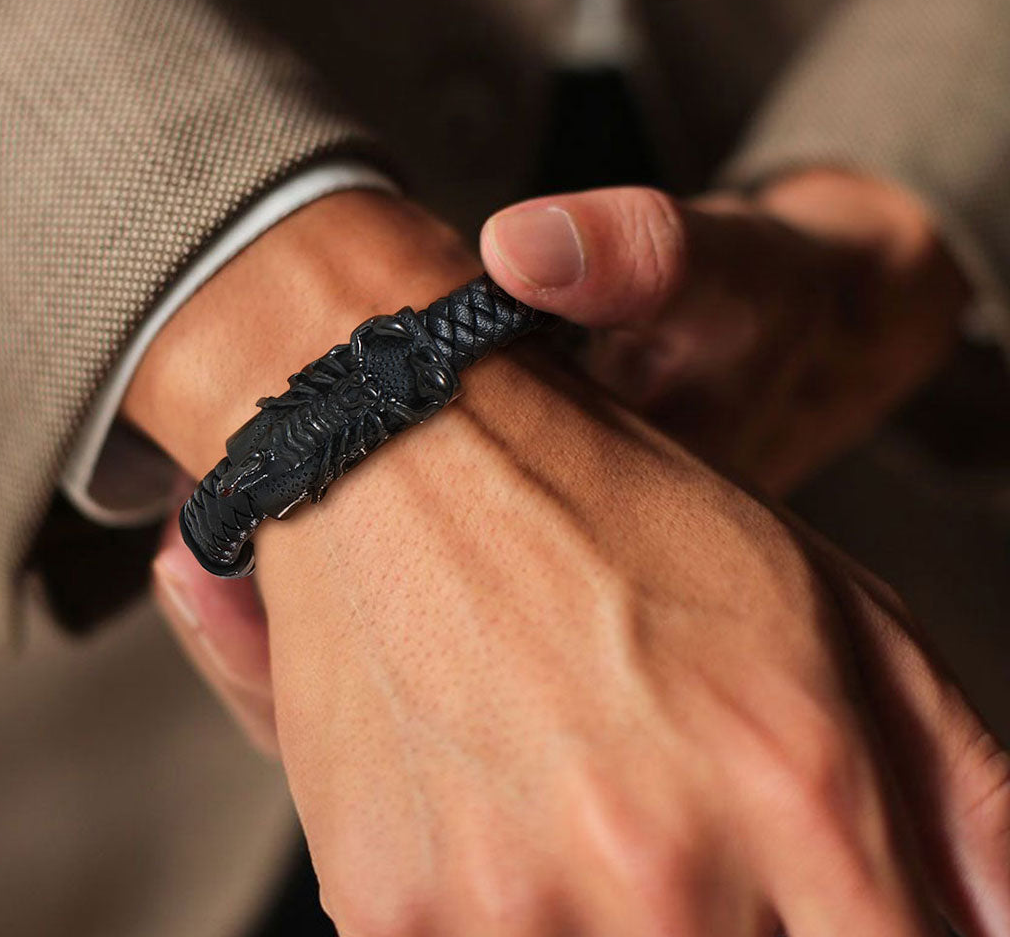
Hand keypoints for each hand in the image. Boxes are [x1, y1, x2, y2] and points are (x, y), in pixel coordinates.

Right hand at [128, 192, 1007, 936]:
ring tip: (568, 807)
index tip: (817, 907)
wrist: (404, 452)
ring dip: (602, 923)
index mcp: (792, 785)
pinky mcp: (392, 913)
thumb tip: (1000, 925)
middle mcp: (659, 871)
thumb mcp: (825, 600)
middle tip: (663, 821)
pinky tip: (490, 815)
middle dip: (727, 922)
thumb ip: (961, 792)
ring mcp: (511, 906)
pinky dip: (498, 913)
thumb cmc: (606, 508)